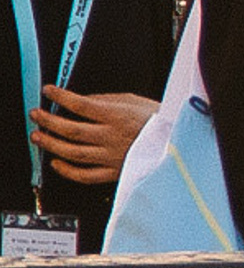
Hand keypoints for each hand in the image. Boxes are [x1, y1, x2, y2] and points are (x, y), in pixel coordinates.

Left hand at [30, 88, 156, 185]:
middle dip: (48, 121)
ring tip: (39, 137)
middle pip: (71, 129)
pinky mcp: (115, 172)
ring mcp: (113, 156)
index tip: (49, 91)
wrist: (182, 146)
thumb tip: (83, 99)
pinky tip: (57, 163)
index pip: (80, 104)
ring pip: (73, 152)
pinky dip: (67, 171)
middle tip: (36, 115)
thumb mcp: (137, 101)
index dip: (60, 97)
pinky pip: (86, 175)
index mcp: (118, 116)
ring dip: (51, 144)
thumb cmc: (163, 122)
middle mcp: (112, 136)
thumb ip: (108, 99)